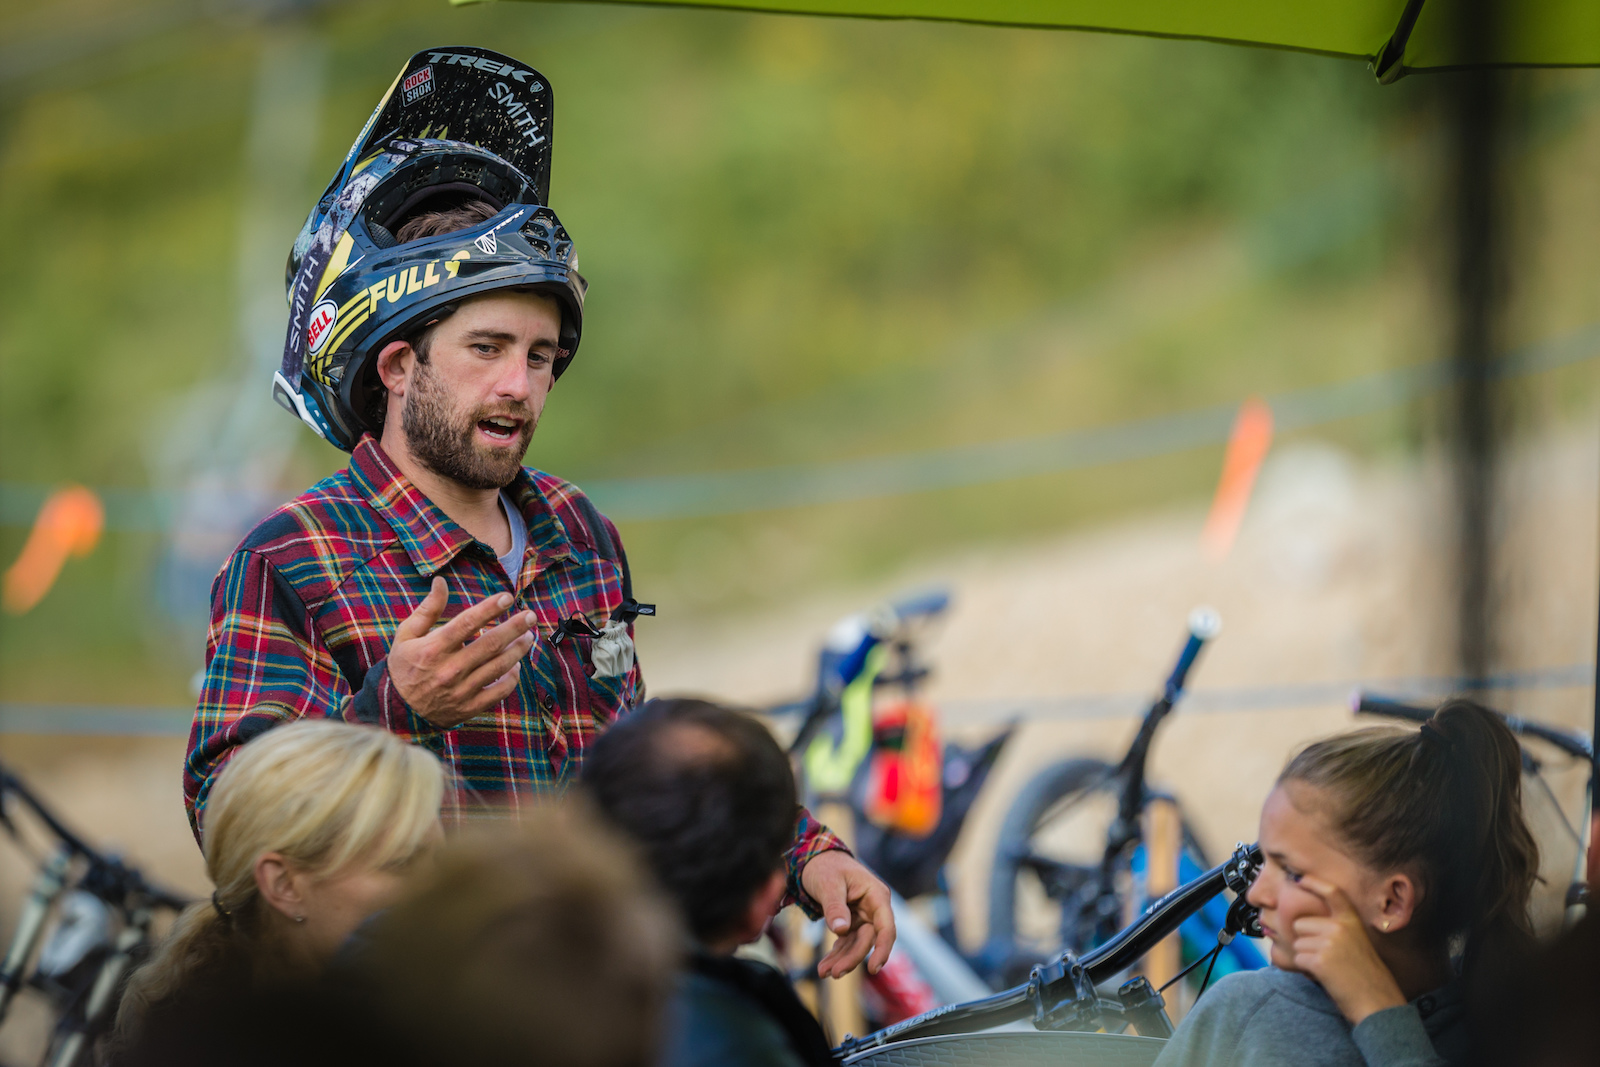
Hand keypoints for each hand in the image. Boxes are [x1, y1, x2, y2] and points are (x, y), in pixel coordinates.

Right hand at [388, 578, 535, 727]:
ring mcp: (461, 690)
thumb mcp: (407, 634)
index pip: (467, 623)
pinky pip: (499, 692)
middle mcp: (450, 669)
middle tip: (530, 616)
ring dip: (518, 650)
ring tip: (528, 637)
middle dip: (515, 627)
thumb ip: (428, 608)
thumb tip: (440, 581)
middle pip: (491, 644)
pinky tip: (516, 666)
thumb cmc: (404, 666)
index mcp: (434, 648)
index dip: (490, 608)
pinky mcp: (469, 707)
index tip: (508, 597)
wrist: (398, 710)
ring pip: (499, 667)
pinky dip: (512, 679)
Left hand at [800, 850, 895, 977]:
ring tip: (823, 972)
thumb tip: (840, 930)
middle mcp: (873, 908)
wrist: (815, 859)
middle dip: (852, 958)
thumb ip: (835, 907)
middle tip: (834, 973)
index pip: (886, 927)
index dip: (883, 949)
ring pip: (857, 945)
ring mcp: (863, 916)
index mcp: (876, 895)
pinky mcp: (851, 922)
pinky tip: (825, 965)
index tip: (874, 968)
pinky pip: (847, 942)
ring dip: (842, 960)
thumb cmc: (826, 866)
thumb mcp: (828, 884)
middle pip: (869, 940)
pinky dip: (836, 954)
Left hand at [1291, 875, 1405, 1025]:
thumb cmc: (1366, 975)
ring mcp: (1329, 943)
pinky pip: (1298, 958)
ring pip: (1298, 943)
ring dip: (1307, 956)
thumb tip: (1304, 924)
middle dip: (1307, 940)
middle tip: (1328, 958)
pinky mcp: (1320, 960)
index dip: (1313, 883)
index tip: (1299, 877)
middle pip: (1301, 924)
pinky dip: (1306, 969)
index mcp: (1352, 921)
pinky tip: (1325, 976)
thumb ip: (1337, 929)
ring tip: (1329, 968)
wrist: (1378, 1002)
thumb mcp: (1357, 943)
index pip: (1332, 893)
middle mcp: (1340, 927)